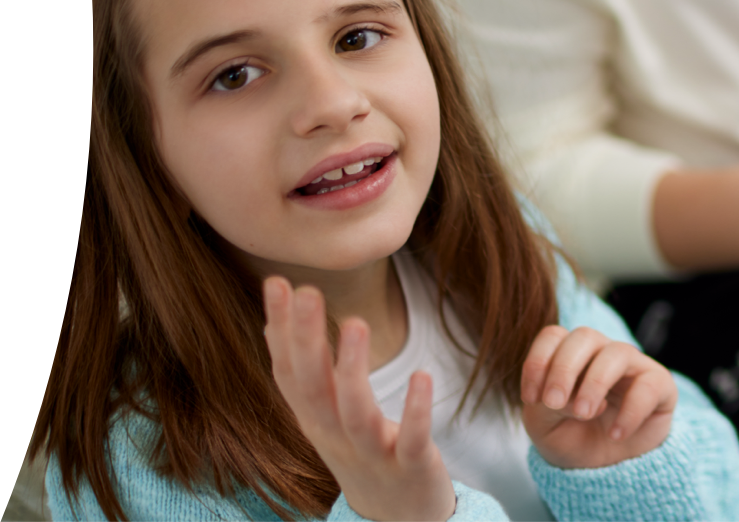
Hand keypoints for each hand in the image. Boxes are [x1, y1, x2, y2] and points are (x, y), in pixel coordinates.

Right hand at [263, 277, 454, 521]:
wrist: (397, 520)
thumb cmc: (360, 453)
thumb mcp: (324, 415)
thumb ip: (303, 372)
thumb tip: (274, 320)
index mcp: (314, 420)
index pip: (289, 372)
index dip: (281, 330)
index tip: (276, 282)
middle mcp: (335, 436)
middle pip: (313, 388)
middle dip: (308, 340)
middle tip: (308, 291)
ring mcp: (372, 454)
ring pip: (356, 412)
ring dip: (354, 369)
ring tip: (358, 323)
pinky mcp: (412, 467)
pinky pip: (412, 439)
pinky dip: (415, 411)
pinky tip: (422, 377)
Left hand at [521, 326, 676, 468]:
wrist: (605, 469)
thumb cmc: (572, 437)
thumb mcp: (544, 426)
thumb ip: (546, 405)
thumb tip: (572, 398)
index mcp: (570, 355)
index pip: (553, 336)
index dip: (538, 361)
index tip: (531, 398)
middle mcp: (601, 353)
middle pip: (584, 336)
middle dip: (564, 369)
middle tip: (553, 402)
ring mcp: (632, 366)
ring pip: (617, 352)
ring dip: (595, 383)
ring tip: (584, 415)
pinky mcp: (659, 385)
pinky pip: (648, 385)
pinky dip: (630, 411)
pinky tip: (616, 434)